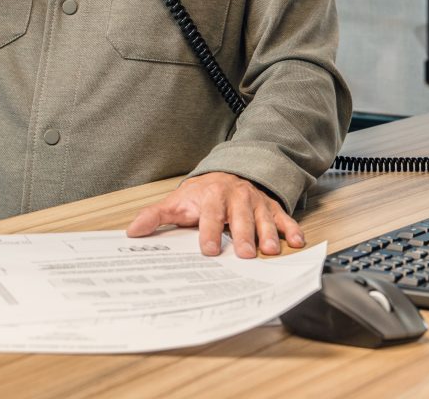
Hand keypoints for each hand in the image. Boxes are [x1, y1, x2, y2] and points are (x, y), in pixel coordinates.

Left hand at [126, 172, 305, 258]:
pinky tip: (296, 242)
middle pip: (240, 217)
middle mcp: (236, 197)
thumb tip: (132, 232)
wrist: (228, 174)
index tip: (208, 249)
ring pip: (263, 218)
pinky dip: (291, 228)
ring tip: (269, 251)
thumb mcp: (177, 202)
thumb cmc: (201, 195)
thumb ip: (155, 216)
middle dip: (243, 235)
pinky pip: (283, 217)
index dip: (210, 232)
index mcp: (211, 197)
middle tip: (245, 254)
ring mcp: (255, 202)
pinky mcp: (270, 207)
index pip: (210, 215)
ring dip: (267, 234)